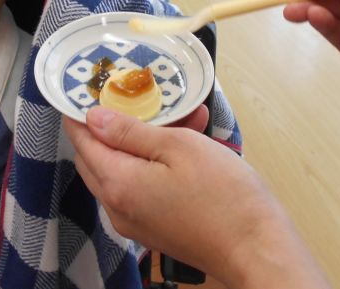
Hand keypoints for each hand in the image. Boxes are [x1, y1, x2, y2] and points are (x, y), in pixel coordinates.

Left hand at [63, 107, 328, 288]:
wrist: (258, 250)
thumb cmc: (223, 194)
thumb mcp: (178, 147)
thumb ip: (130, 132)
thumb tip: (93, 118)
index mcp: (117, 183)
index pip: (82, 141)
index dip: (82, 113)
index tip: (92, 89)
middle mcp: (116, 207)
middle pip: (95, 158)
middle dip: (111, 126)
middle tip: (135, 98)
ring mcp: (134, 222)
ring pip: (120, 171)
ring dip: (140, 142)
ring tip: (181, 117)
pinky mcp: (154, 229)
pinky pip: (139, 188)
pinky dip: (153, 164)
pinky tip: (186, 143)